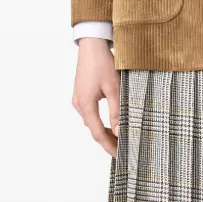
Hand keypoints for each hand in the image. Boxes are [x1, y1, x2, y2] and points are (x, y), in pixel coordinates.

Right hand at [72, 38, 119, 156]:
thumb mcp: (114, 88)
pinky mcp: (81, 95)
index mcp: (85, 105)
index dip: (110, 147)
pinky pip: (91, 114)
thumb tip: (120, 132)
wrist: (91, 44)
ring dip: (105, 132)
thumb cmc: (103, 63)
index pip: (98, 135)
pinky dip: (101, 122)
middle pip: (95, 130)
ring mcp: (78, 100)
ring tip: (121, 139)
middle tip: (124, 150)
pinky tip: (112, 123)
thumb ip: (117, 111)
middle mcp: (79, 105)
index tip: (121, 157)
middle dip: (109, 142)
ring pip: (93, 123)